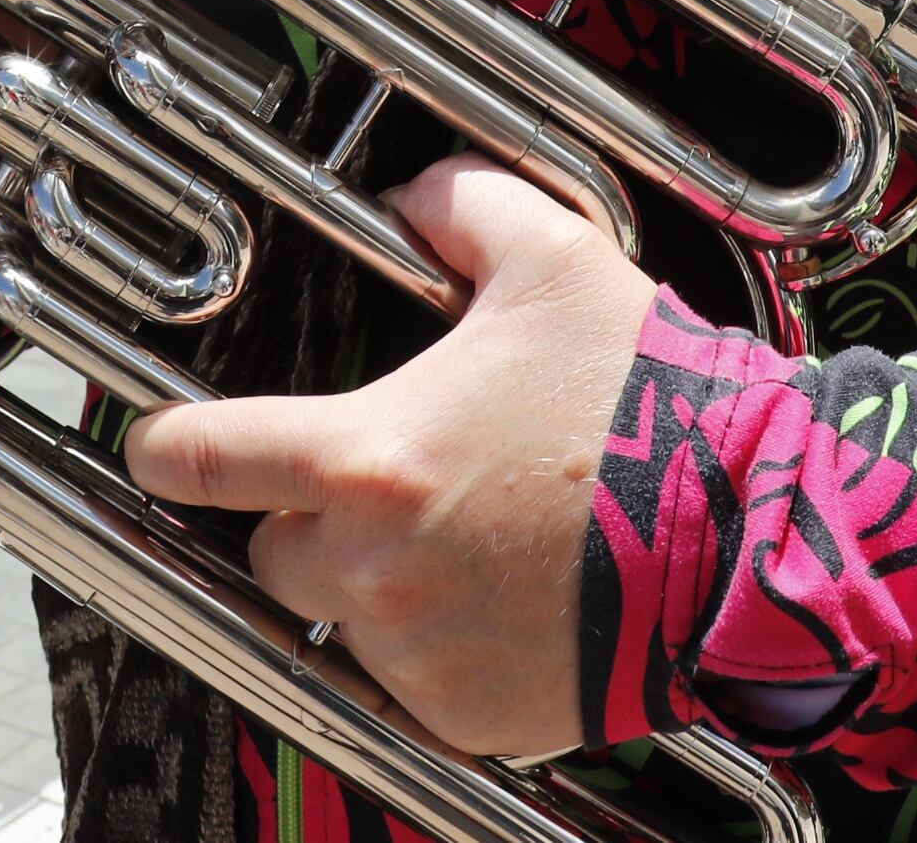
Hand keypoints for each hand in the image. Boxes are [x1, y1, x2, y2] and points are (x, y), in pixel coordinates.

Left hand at [120, 156, 657, 759]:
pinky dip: (436, 652)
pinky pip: (409, 686)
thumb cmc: (653, 401)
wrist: (756, 538)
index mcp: (368, 457)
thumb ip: (459, 205)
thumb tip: (409, 198)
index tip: (160, 444)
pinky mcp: (470, 719)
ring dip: (378, 587)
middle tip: (399, 484)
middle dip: (316, 517)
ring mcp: (420, 656)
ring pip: (343, 622)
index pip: (198, 459)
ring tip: (473, 541)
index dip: (164, 446)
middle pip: (275, 548)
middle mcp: (375, 570)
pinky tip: (504, 601)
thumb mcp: (555, 258)